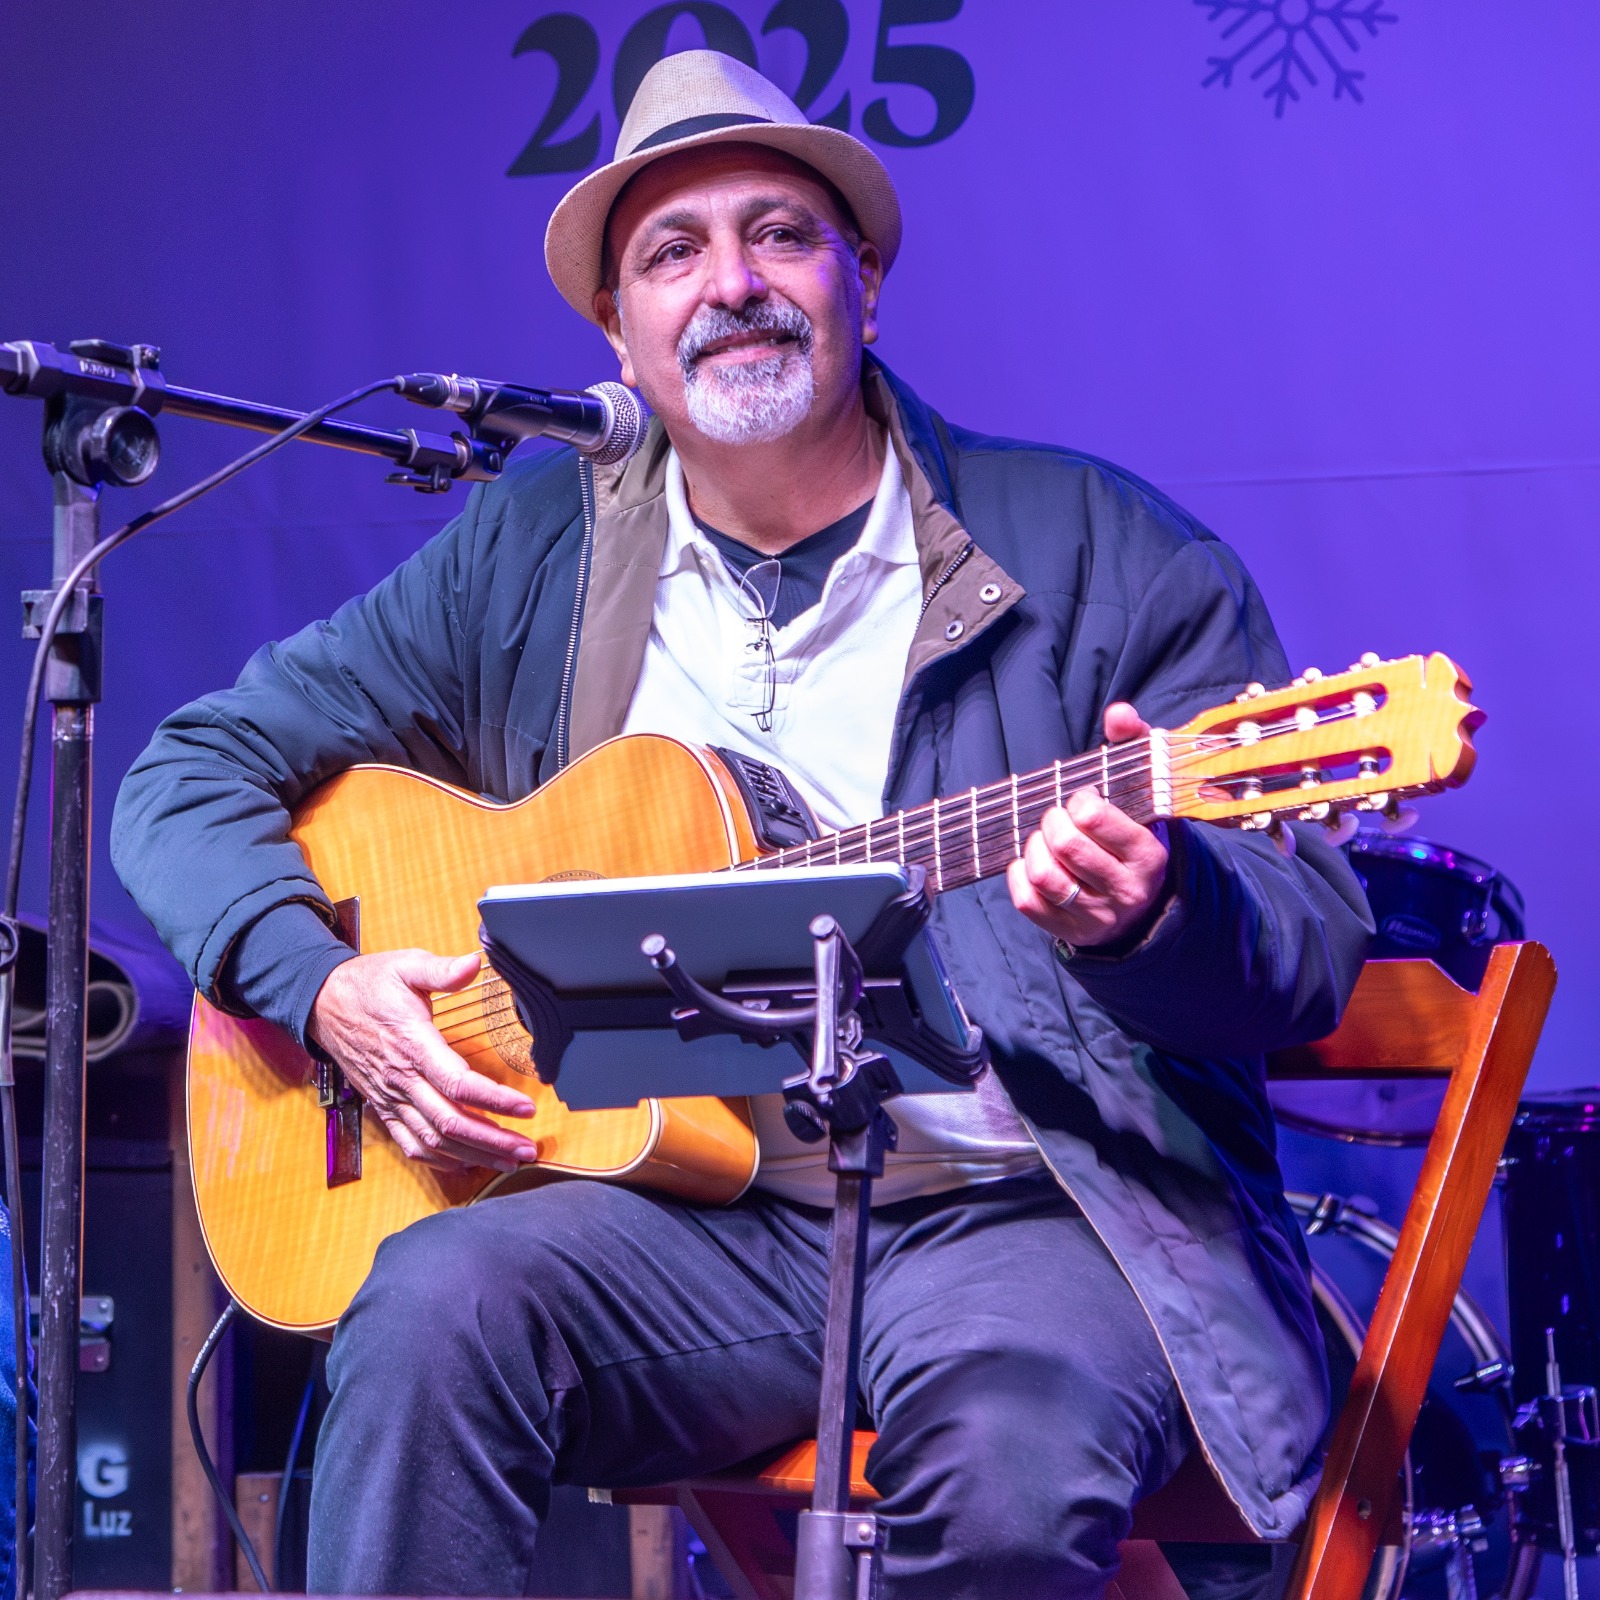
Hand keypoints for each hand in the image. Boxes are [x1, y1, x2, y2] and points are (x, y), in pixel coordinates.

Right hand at [309, 949, 538, 1171]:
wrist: (321, 1002)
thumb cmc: (369, 983)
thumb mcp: (406, 965)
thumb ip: (441, 969)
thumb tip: (474, 963)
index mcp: (412, 1044)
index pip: (457, 1084)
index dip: (494, 1100)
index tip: (526, 1107)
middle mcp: (401, 1079)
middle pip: (449, 1122)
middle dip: (492, 1140)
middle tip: (527, 1149)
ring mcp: (390, 1096)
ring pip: (433, 1139)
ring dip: (472, 1154)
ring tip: (509, 1160)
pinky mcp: (382, 1105)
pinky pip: (409, 1142)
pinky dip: (439, 1159)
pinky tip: (466, 1162)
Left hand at [1006, 702, 1170, 949]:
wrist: (1141, 905)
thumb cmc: (1132, 836)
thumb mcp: (1142, 790)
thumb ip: (1132, 745)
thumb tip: (1118, 712)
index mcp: (1147, 854)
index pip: (1096, 819)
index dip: (1079, 801)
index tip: (1081, 799)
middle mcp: (1125, 890)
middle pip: (1068, 846)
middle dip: (1052, 822)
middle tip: (1057, 816)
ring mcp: (1097, 915)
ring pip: (1046, 876)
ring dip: (1034, 848)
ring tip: (1042, 838)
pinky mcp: (1069, 931)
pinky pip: (1028, 901)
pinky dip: (1019, 876)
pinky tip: (1029, 862)